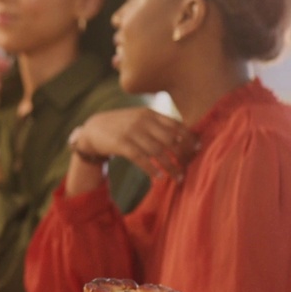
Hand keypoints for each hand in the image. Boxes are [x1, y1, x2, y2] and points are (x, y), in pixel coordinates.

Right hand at [73, 108, 199, 180]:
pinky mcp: (121, 144)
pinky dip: (152, 169)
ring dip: (171, 167)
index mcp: (150, 113)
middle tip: (189, 166)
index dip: (190, 138)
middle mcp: (142, 121)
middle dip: (183, 155)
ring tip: (179, 177)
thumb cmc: (121, 126)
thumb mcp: (139, 118)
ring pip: (158, 152)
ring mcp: (131, 132)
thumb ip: (157, 123)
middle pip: (171, 140)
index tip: (198, 149)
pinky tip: (159, 177)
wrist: (92, 129)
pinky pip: (142, 159)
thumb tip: (183, 136)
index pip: (176, 125)